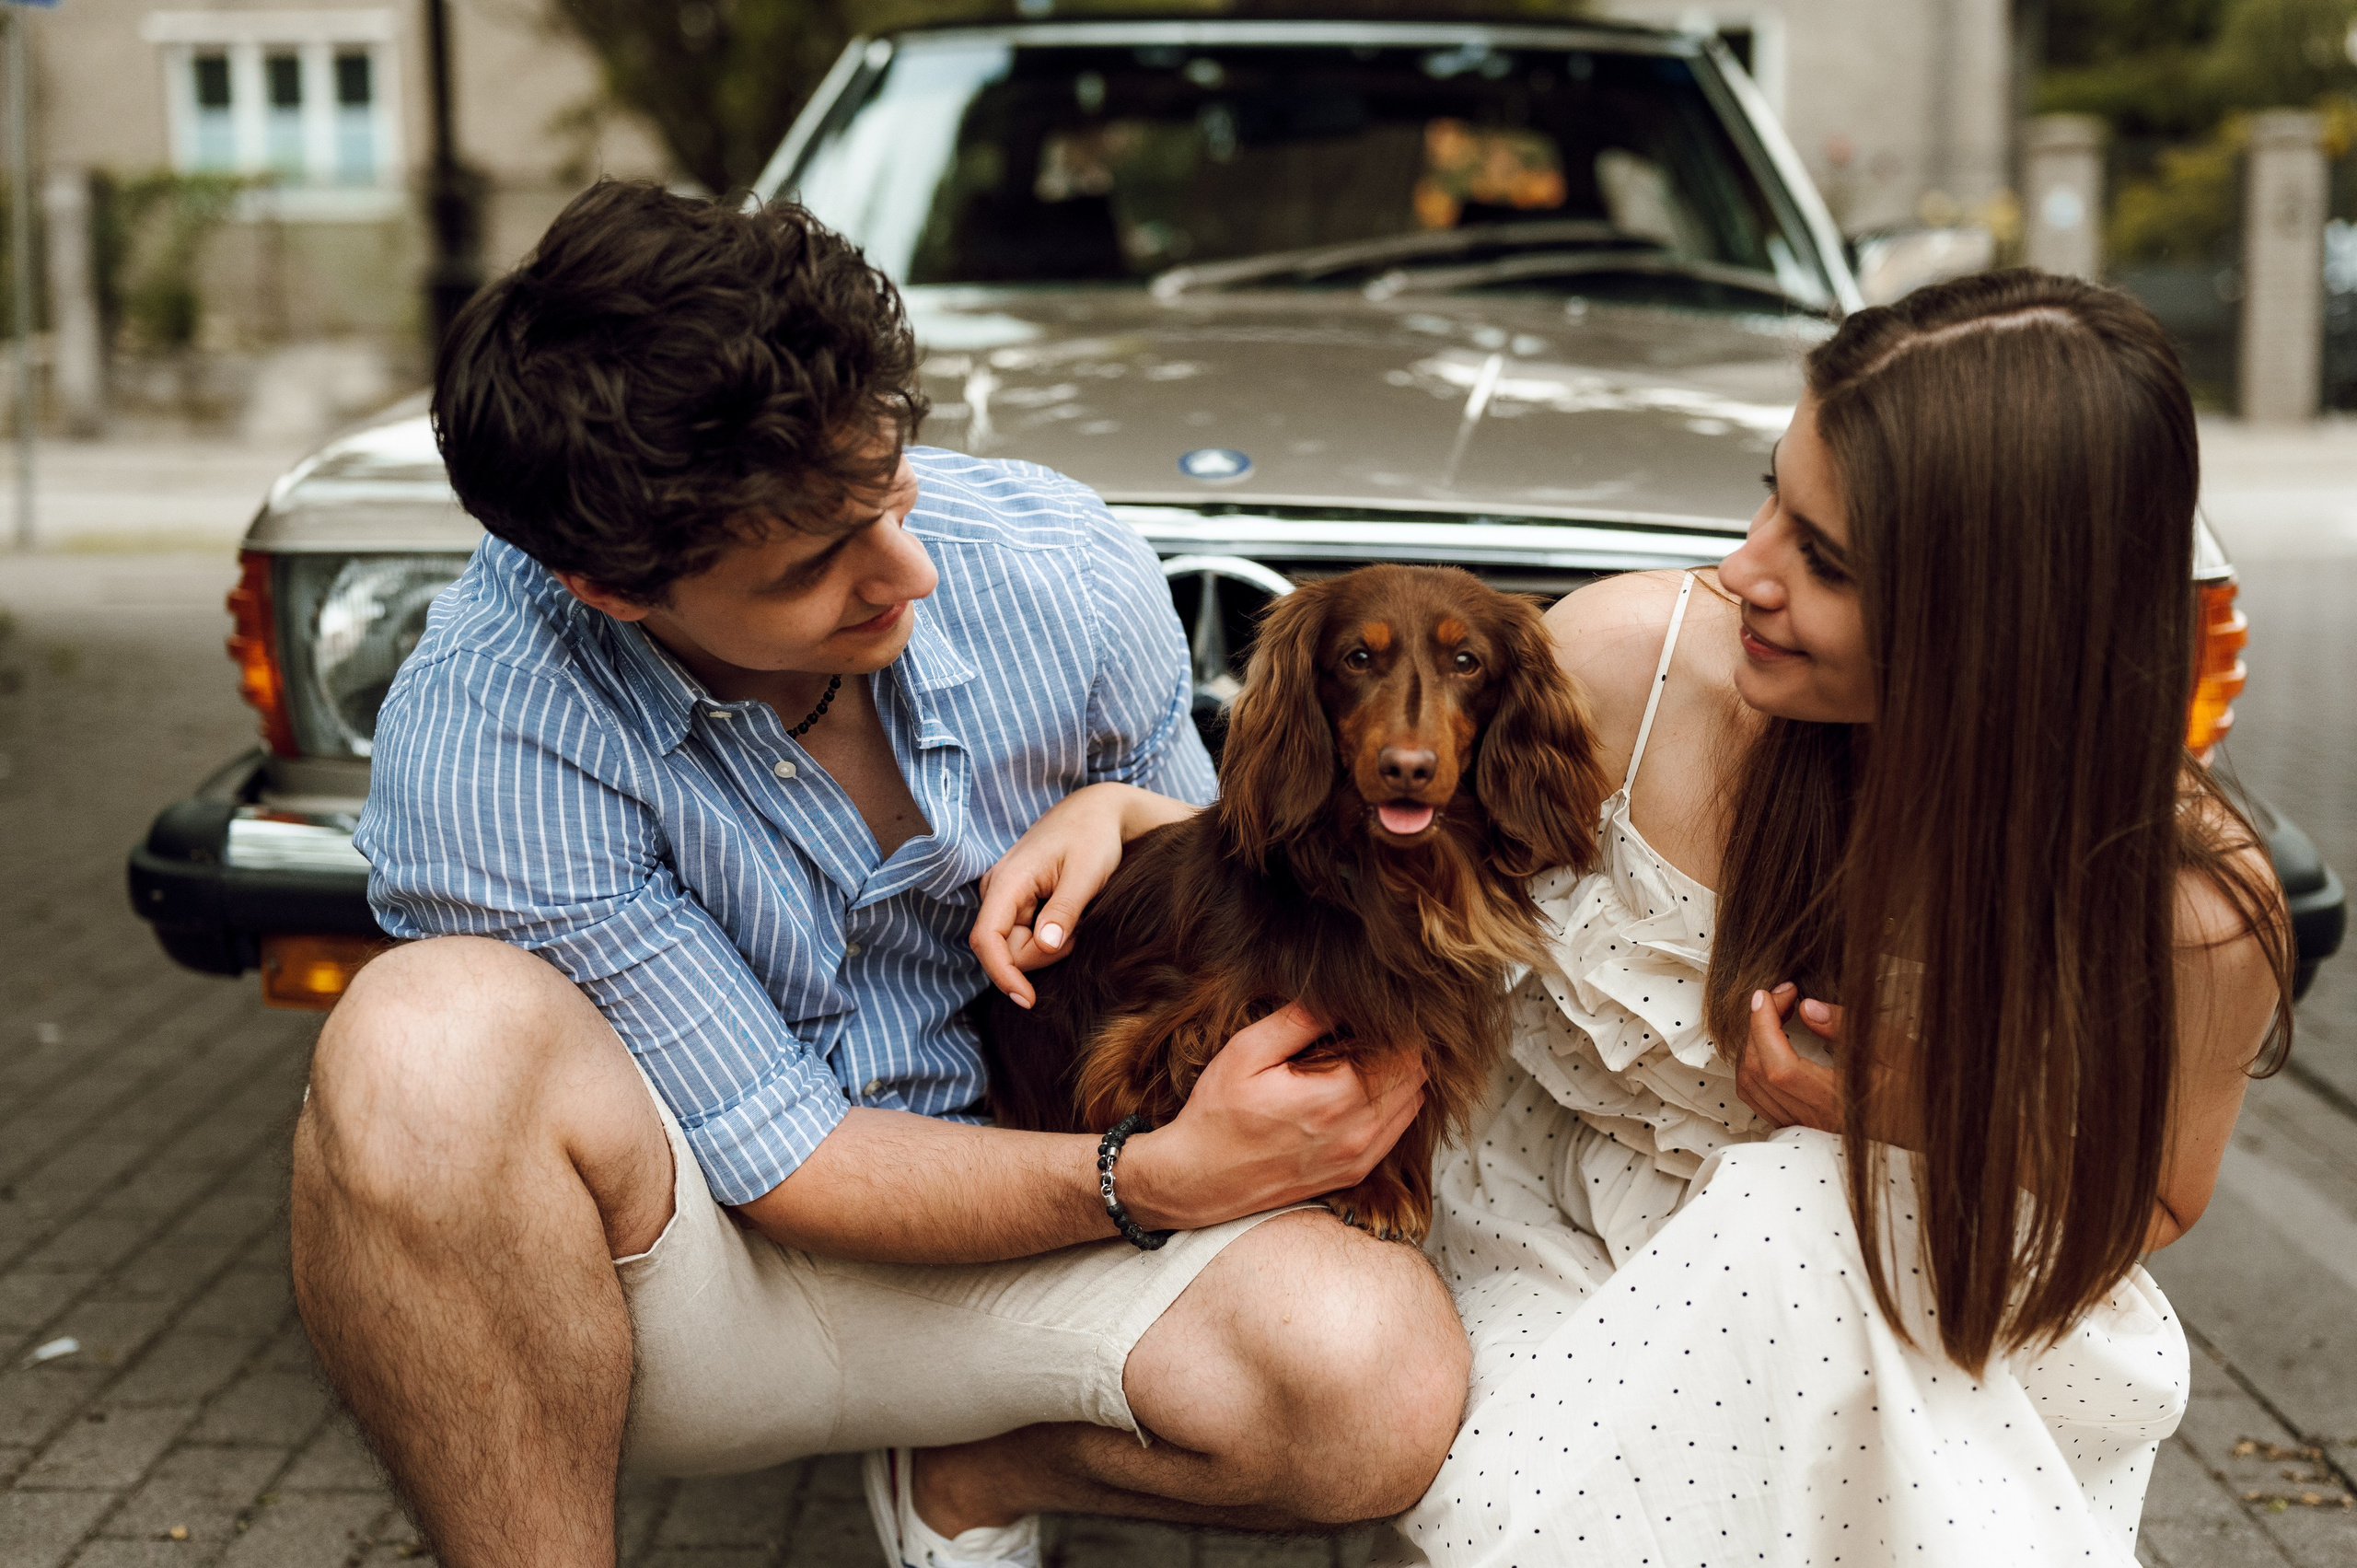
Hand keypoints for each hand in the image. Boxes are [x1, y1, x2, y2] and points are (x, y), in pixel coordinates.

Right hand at [971, 785, 1195, 1006]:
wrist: (1095, 812)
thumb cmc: (1093, 838)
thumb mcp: (1086, 874)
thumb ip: (1064, 911)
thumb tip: (1046, 947)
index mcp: (1007, 881)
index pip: (987, 940)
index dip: (1003, 976)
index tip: (1027, 1000)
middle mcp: (996, 890)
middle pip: (1006, 950)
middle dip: (1044, 953)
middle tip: (1079, 927)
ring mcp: (1003, 896)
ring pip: (1017, 945)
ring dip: (1049, 944)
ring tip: (1076, 914)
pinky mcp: (1014, 900)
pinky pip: (1025, 934)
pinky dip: (1050, 934)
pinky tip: (1069, 914)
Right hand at [1117, 1004, 1428, 1230]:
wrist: (1199, 1180)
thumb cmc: (1217, 1114)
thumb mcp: (1246, 1053)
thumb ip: (1299, 1021)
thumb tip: (1342, 997)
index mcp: (1333, 1099)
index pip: (1402, 1051)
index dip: (1394, 1025)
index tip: (1370, 1011)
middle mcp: (1356, 1133)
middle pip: (1414, 1075)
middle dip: (1399, 1046)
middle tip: (1368, 1028)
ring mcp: (1358, 1157)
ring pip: (1412, 1102)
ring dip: (1399, 1075)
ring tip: (1365, 1056)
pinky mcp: (1353, 1172)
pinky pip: (1397, 1131)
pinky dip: (1391, 1105)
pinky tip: (1360, 1089)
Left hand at [1738, 984, 1918, 1147]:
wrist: (1933, 1132)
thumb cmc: (1923, 1093)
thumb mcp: (1899, 1052)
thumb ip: (1851, 1029)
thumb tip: (1808, 1008)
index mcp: (1838, 1102)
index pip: (1778, 1066)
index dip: (1762, 1026)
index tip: (1766, 996)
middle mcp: (1815, 1119)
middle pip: (1757, 1074)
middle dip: (1757, 1026)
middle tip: (1781, 997)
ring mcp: (1807, 1127)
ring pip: (1751, 1089)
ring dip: (1751, 1046)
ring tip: (1774, 1016)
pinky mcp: (1804, 1128)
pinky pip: (1761, 1100)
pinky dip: (1755, 1067)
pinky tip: (1773, 1044)